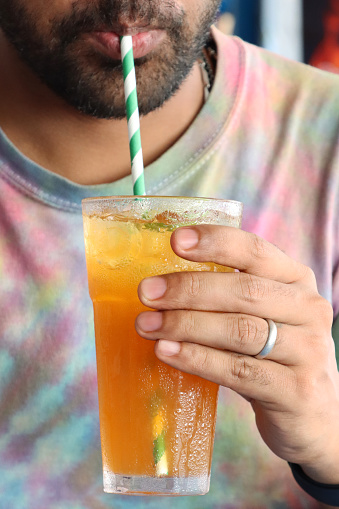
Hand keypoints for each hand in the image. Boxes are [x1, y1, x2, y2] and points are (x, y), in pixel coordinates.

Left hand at [135, 225, 338, 483]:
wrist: (311, 413)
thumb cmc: (272, 354)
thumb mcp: (262, 315)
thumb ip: (228, 295)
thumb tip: (161, 283)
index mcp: (296, 280)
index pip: (256, 251)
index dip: (216, 242)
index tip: (176, 240)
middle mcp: (308, 309)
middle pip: (244, 291)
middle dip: (189, 289)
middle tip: (147, 292)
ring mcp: (307, 351)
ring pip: (240, 330)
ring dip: (186, 324)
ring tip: (147, 325)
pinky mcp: (296, 390)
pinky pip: (238, 370)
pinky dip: (198, 358)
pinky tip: (167, 351)